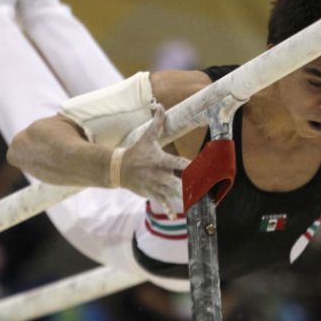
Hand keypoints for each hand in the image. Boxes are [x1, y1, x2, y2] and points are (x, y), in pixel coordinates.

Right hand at [120, 104, 190, 218]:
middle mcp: (157, 174)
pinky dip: (167, 209)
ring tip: (196, 204)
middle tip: (203, 190)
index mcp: (159, 159)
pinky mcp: (151, 193)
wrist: (118, 169)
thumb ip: (157, 122)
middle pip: (175, 181)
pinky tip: (175, 216)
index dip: (187, 165)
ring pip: (170, 194)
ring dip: (183, 199)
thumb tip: (160, 104)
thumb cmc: (137, 151)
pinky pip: (161, 202)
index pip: (175, 162)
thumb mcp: (147, 136)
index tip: (198, 167)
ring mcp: (154, 185)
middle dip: (188, 186)